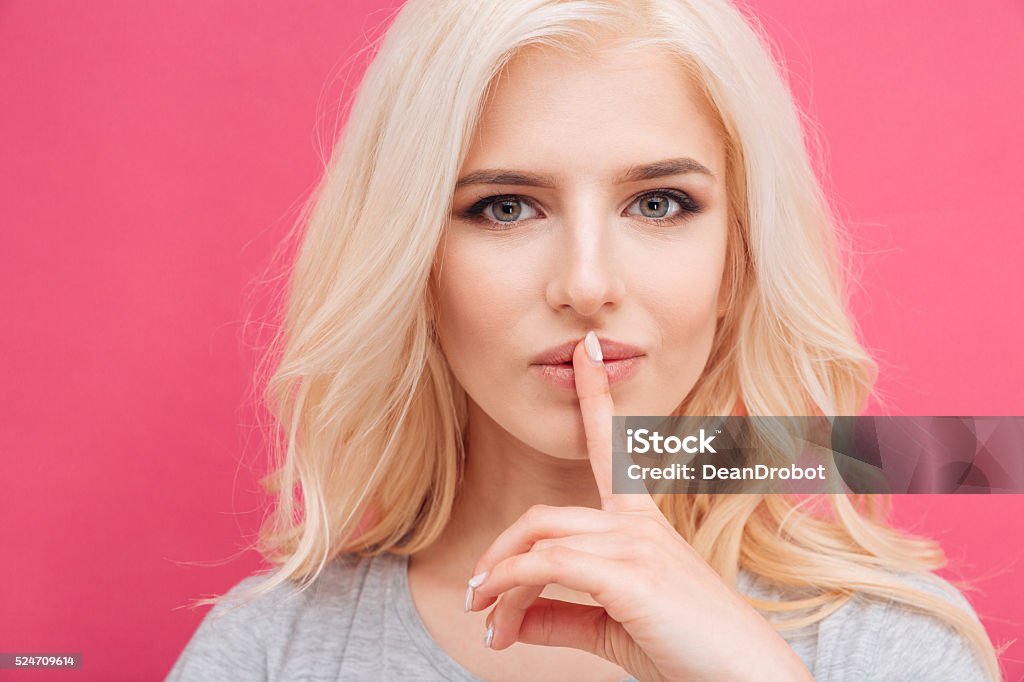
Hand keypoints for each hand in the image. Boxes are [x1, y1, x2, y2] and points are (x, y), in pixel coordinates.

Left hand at [464, 331, 812, 681]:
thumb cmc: (690, 654)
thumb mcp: (615, 630)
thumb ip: (564, 616)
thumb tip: (514, 617)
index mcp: (642, 525)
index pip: (612, 448)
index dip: (596, 396)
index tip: (585, 352)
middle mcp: (639, 524)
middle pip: (542, 515)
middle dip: (499, 554)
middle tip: (476, 599)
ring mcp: (637, 544)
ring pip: (539, 542)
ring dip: (500, 583)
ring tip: (485, 622)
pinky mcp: (632, 574)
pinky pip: (548, 565)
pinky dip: (511, 587)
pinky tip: (498, 617)